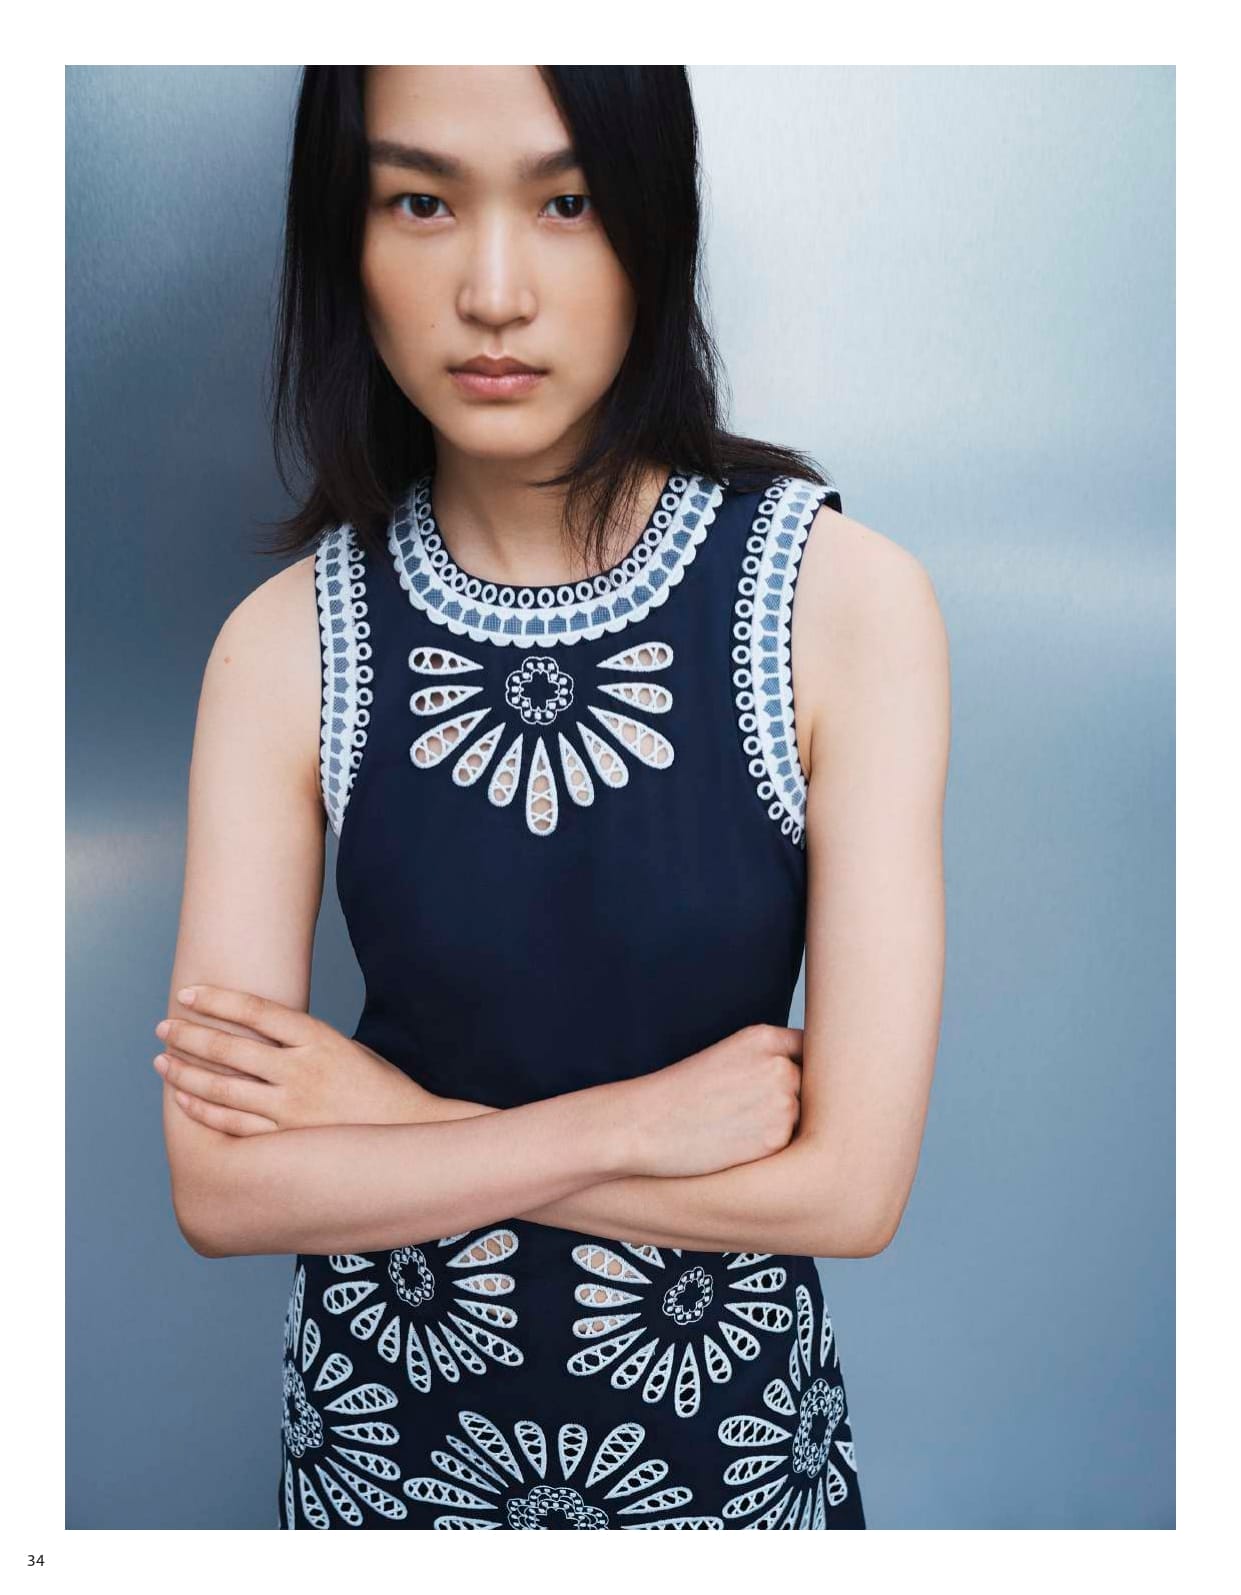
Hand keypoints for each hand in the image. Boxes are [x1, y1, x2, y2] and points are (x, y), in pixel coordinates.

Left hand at [153, 986, 430, 1135]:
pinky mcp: (288, 1141)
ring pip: (224, 1087)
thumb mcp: (348, 1049)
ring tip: (162, 1062)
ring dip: (186, 1073)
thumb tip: (257, 1035)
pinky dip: (205, 1111)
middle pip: (231, 1047)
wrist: (411, 1136)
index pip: (255, 1011)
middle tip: (163, 1027)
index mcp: (320, 1038)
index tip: (187, 994)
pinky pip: (235, 1125)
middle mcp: (303, 1070)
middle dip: (190, 1035)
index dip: (216, 1000)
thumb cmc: (380, 1088)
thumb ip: (304, 1043)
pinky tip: (185, 1100)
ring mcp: (294, 1108)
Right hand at [608, 1024, 803, 1177]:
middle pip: (809, 1086)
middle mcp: (779, 1065)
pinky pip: (790, 1146)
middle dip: (790, 1099)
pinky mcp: (777, 1139)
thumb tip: (808, 1083)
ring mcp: (782, 1102)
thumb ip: (768, 1061)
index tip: (782, 1082)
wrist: (643, 1125)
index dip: (798, 1067)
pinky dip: (770, 1150)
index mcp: (763, 1037)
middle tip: (745, 1112)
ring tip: (735, 1128)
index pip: (807, 1048)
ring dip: (782, 1126)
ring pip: (802, 1118)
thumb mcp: (726, 1058)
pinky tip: (735, 1146)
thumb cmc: (678, 1095)